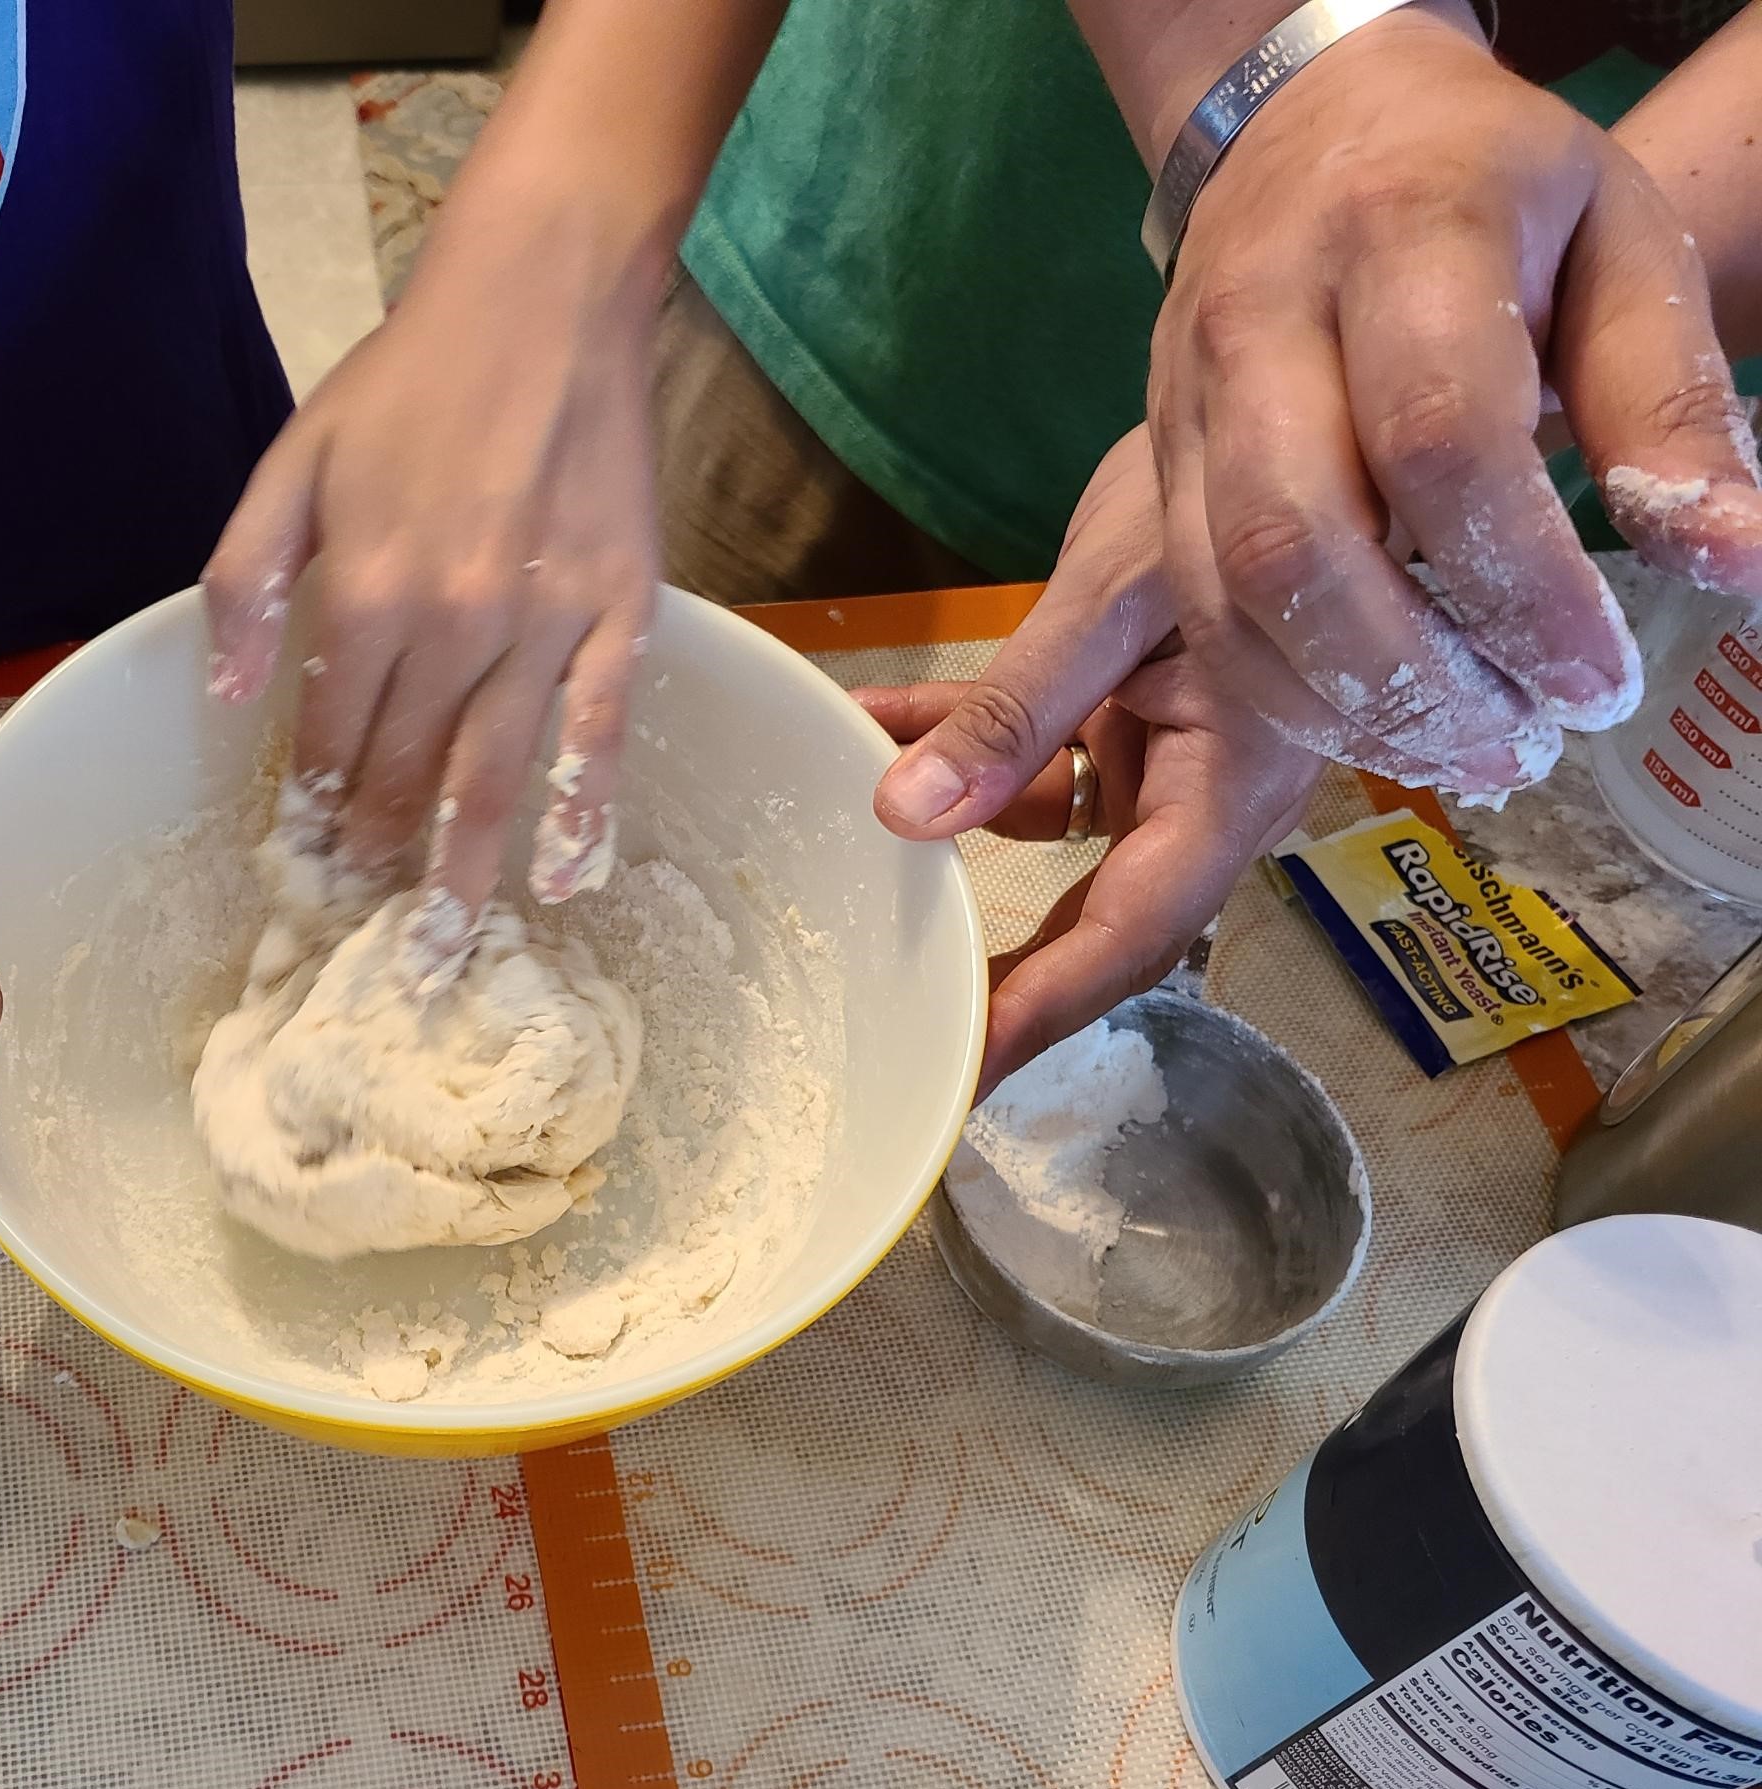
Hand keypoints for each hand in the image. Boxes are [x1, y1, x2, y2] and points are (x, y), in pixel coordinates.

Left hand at [203, 188, 660, 962]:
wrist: (542, 302)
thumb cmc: (408, 381)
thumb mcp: (292, 462)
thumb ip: (246, 580)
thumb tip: (226, 694)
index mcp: (362, 591)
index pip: (329, 737)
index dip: (312, 809)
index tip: (305, 867)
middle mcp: (449, 625)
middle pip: (403, 774)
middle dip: (375, 860)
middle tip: (362, 934)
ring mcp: (542, 627)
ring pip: (493, 778)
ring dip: (460, 874)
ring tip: (439, 955)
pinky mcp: (619, 616)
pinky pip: (601, 735)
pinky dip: (584, 814)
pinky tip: (567, 880)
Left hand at [867, 428, 1326, 1093]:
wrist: (1293, 373)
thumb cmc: (1246, 473)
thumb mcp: (1118, 593)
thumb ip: (1016, 710)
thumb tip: (901, 816)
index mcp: (1238, 784)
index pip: (1128, 933)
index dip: (1042, 1009)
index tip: (960, 1071)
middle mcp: (1211, 785)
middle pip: (1092, 909)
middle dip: (991, 957)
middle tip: (892, 1015)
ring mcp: (1173, 746)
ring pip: (1048, 823)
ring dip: (947, 820)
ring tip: (838, 836)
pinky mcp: (1136, 700)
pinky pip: (1037, 745)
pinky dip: (957, 737)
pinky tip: (868, 723)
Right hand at [1146, 7, 1761, 798]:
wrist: (1311, 128)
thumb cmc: (1493, 188)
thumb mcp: (1619, 245)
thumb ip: (1666, 400)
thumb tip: (1731, 560)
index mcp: (1401, 233)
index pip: (1439, 440)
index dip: (1521, 587)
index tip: (1599, 682)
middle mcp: (1261, 320)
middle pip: (1295, 538)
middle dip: (1411, 679)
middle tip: (1520, 749)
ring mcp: (1184, 399)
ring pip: (1226, 594)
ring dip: (1344, 707)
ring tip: (1462, 754)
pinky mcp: (1151, 468)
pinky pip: (1195, 611)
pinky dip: (1283, 694)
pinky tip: (1375, 724)